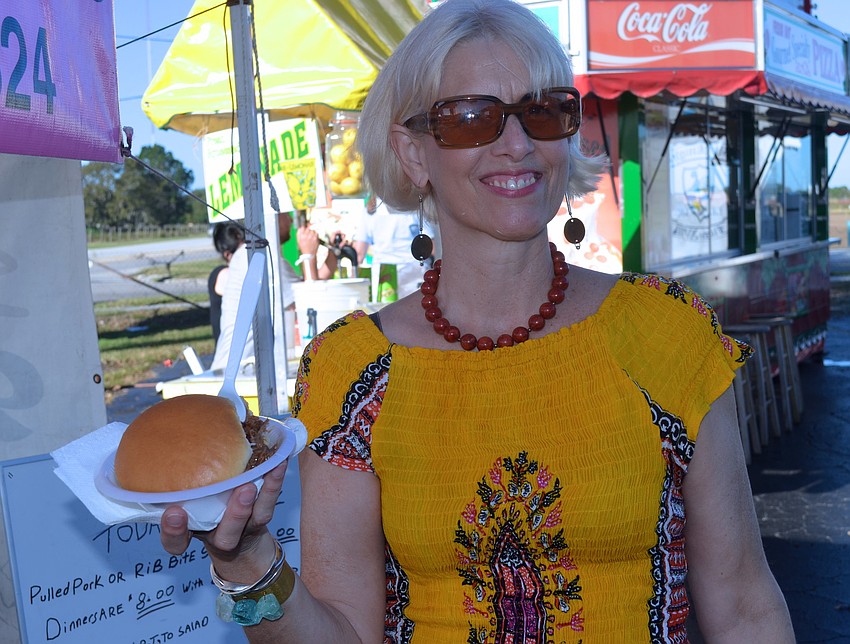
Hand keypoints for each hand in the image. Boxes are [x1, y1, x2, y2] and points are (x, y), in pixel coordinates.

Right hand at [160, 461, 287, 559]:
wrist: (241, 541)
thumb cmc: (205, 509)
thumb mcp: (186, 500)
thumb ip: (176, 479)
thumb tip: (167, 427)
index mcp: (194, 531)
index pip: (177, 541)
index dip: (174, 531)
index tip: (173, 513)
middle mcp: (220, 533)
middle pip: (225, 533)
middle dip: (231, 515)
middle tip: (238, 492)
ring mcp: (244, 526)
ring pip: (253, 518)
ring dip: (257, 499)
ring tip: (256, 481)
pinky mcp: (261, 515)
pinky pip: (270, 501)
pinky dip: (274, 482)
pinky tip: (278, 462)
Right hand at [296, 226, 320, 254]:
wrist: (309, 254)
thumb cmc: (303, 247)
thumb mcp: (298, 241)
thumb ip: (298, 233)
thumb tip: (300, 227)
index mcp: (301, 236)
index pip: (303, 226)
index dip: (304, 224)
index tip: (306, 223)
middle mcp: (306, 235)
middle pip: (309, 227)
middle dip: (309, 225)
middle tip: (310, 225)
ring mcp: (312, 237)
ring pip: (313, 230)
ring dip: (313, 230)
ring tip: (311, 233)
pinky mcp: (316, 239)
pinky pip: (316, 233)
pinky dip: (316, 234)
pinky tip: (314, 236)